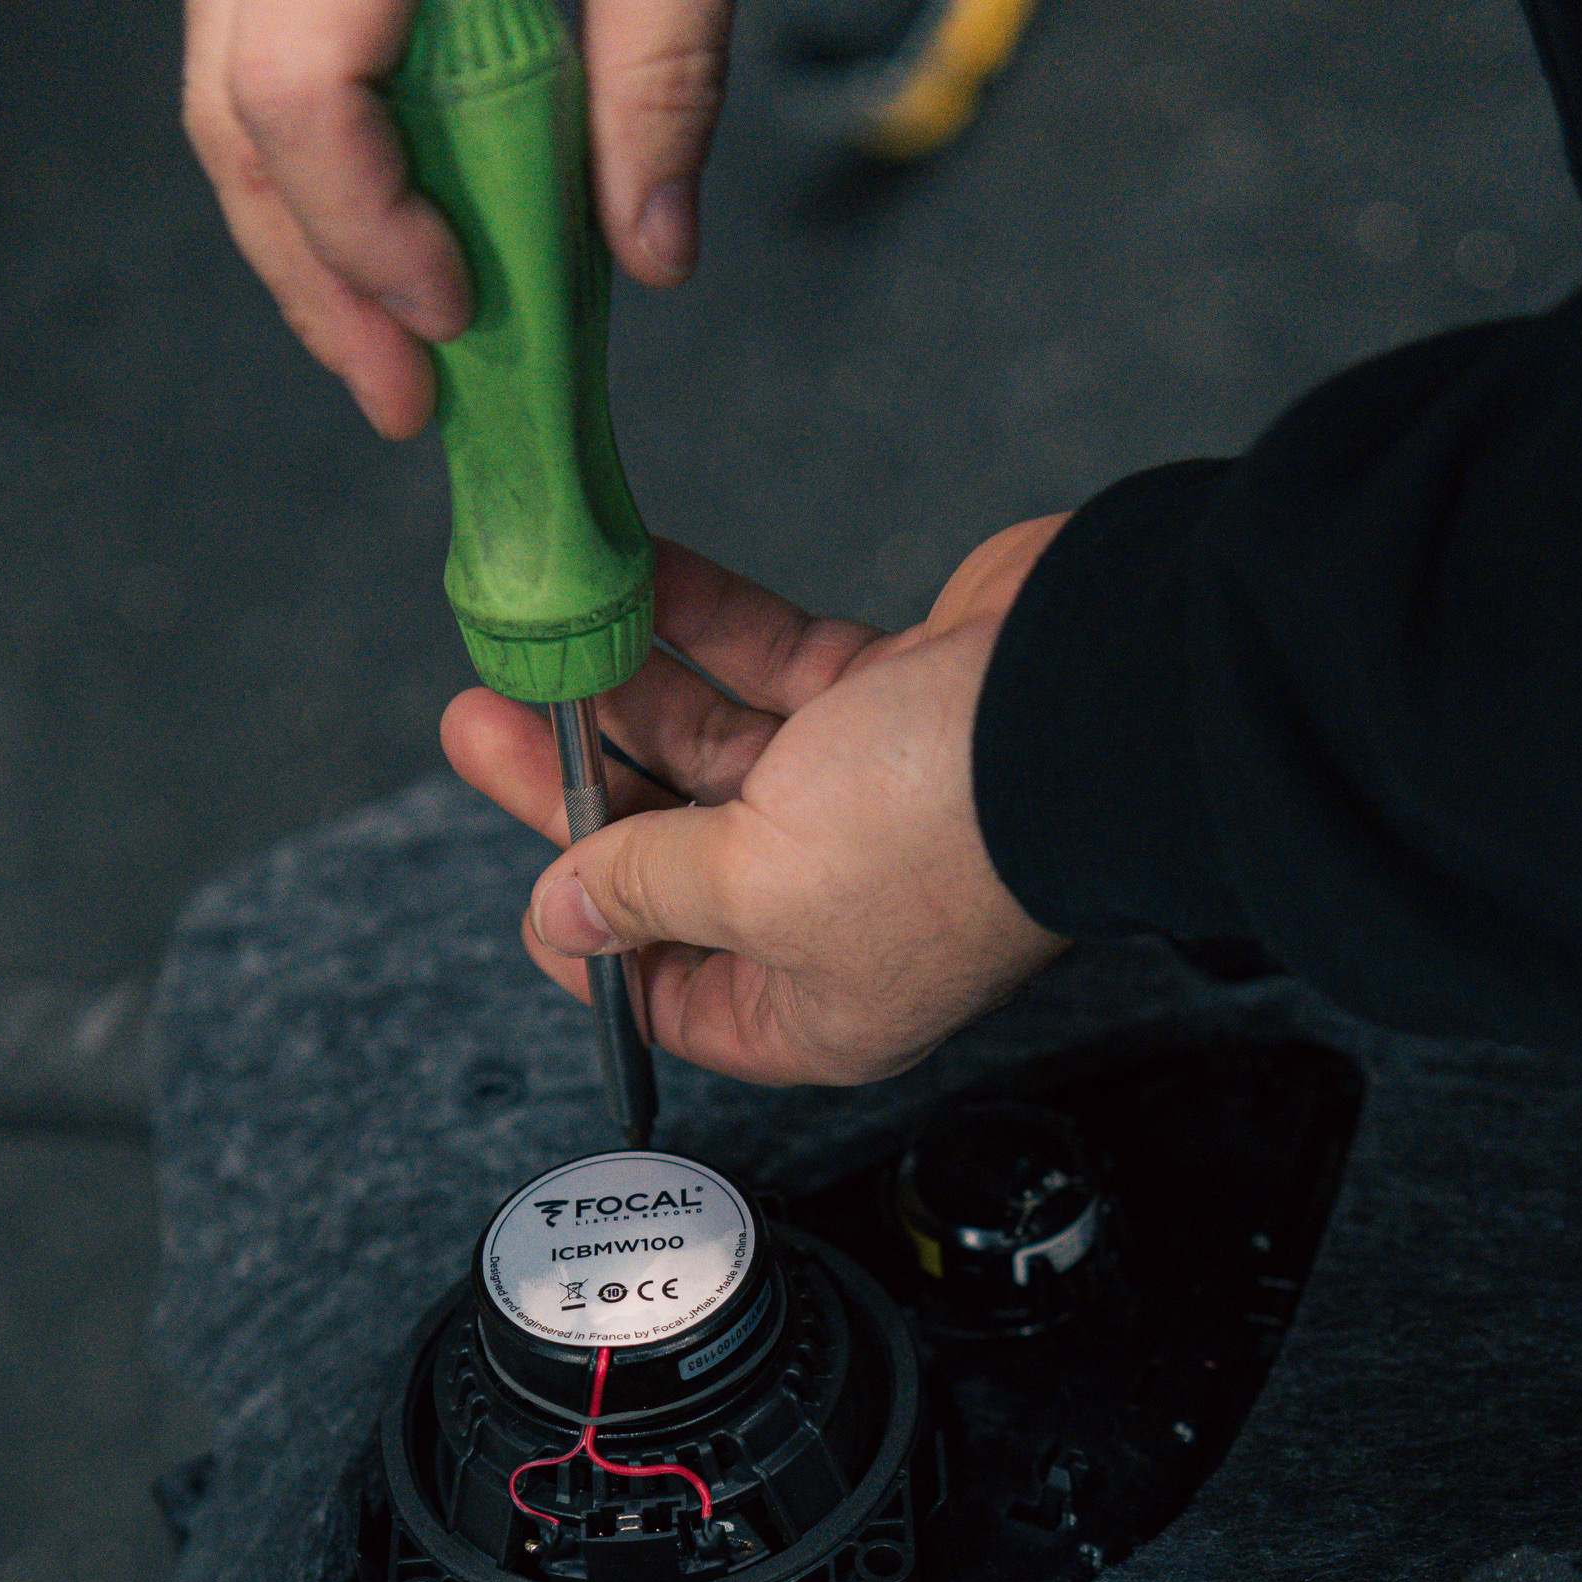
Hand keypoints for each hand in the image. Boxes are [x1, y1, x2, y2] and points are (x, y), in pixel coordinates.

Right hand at [183, 0, 797, 438]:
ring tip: (401, 344)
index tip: (459, 311)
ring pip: (224, 75)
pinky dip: (320, 140)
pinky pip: (263, 20)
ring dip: (306, 226)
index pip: (296, 75)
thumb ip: (665, 68)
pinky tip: (397, 219)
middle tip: (412, 399)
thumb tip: (648, 258)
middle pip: (231, 103)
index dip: (364, 226)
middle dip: (315, 272)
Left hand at [440, 522, 1074, 1086]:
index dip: (592, 946)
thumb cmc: (945, 825)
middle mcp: (838, 912)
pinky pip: (771, 665)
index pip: (673, 998)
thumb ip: (645, 887)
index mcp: (816, 1004)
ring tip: (540, 636)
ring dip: (627, 691)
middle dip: (578, 788)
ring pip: (714, 748)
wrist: (1094, 700)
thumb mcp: (754, 879)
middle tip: (486, 723)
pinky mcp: (888, 702)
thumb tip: (563, 914)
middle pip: (674, 857)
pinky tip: (632, 578)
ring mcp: (866, 803)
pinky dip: (703, 623)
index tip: (528, 882)